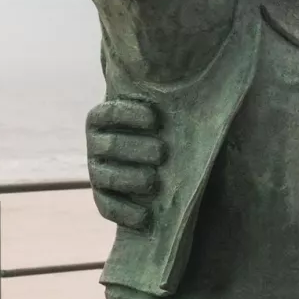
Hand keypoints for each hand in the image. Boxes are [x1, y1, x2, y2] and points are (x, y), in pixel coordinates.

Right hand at [86, 96, 164, 230]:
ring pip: (106, 175)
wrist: (161, 159)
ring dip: (129, 179)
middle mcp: (96, 142)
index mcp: (105, 117)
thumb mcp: (169, 111)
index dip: (128, 115)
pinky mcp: (102, 195)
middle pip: (109, 145)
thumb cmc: (169, 127)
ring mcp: (97, 170)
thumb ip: (171, 101)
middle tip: (162, 152)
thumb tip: (202, 80)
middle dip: (135, 149)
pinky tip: (144, 217)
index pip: (107, 113)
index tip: (156, 118)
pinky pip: (106, 205)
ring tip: (153, 181)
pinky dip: (124, 212)